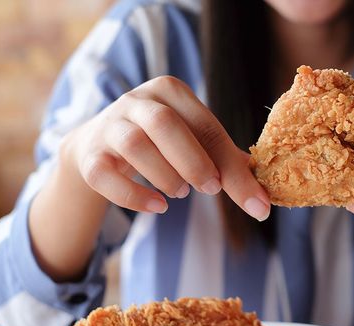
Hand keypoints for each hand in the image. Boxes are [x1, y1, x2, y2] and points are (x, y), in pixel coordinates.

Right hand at [63, 76, 269, 220]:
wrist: (99, 146)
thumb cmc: (161, 143)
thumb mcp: (195, 142)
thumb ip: (226, 162)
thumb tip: (263, 200)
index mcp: (171, 91)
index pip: (206, 124)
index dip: (228, 163)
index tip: (251, 198)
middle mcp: (136, 100)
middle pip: (164, 123)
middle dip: (193, 162)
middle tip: (210, 189)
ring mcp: (109, 125)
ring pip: (134, 144)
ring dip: (165, 175)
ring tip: (179, 193)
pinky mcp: (89, 154)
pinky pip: (105, 174)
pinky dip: (134, 196)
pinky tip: (158, 207)